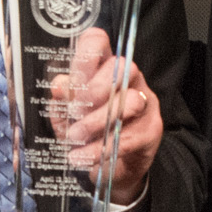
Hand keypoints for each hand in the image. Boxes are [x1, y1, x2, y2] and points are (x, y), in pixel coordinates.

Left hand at [46, 31, 164, 206]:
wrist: (111, 170)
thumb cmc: (89, 135)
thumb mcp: (67, 119)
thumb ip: (62, 103)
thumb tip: (59, 85)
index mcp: (103, 68)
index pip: (99, 42)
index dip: (86, 53)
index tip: (73, 77)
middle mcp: (128, 78)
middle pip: (119, 66)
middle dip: (93, 89)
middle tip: (74, 111)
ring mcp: (144, 101)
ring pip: (129, 100)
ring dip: (97, 121)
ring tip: (76, 137)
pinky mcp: (152, 129)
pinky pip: (130, 135)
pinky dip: (103, 148)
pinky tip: (84, 156)